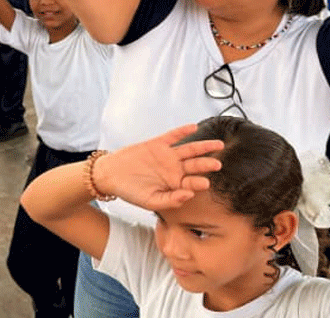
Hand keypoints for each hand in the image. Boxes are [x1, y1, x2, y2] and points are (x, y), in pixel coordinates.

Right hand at [90, 124, 223, 210]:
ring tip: (218, 144)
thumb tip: (188, 196)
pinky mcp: (158, 144)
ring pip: (189, 150)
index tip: (205, 184)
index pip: (191, 183)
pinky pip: (173, 136)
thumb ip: (170, 200)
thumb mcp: (150, 201)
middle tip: (218, 164)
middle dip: (207, 164)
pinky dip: (182, 131)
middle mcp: (174, 169)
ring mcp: (167, 156)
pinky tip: (193, 127)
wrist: (112, 175)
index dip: (198, 183)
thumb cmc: (131, 191)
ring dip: (203, 147)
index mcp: (174, 184)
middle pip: (195, 165)